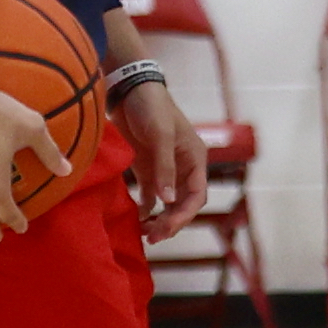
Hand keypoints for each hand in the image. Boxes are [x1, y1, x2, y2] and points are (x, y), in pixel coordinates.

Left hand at [114, 78, 207, 243]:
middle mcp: (183, 167)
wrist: (130, 90)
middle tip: (152, 238)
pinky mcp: (147, 167)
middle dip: (171, 222)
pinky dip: (145, 208)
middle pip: (183, 203)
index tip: (166, 229)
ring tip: (144, 233)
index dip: (184, 215)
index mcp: (195, 160)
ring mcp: (164, 169)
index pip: (196, 196)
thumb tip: (168, 201)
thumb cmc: (152, 109)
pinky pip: (149, 194)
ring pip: (167, 202)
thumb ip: (164, 168)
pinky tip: (136, 219)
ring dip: (159, 218)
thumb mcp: (160, 136)